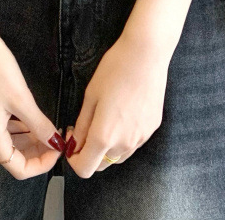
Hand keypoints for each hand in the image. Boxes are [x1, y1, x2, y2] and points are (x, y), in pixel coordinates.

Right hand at [0, 32, 65, 178]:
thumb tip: (56, 143)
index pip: (19, 169)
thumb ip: (40, 125)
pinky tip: (35, 117)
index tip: (60, 148)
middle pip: (15, 157)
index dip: (42, 164)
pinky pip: (6, 128)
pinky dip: (22, 127)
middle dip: (38, 151)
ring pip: (11, 142)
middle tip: (59, 137)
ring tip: (51, 128)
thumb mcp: (22, 100)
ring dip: (31, 139)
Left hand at [63, 34, 169, 177]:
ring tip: (105, 119)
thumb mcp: (90, 96)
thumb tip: (75, 144)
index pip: (85, 169)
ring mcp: (141, 138)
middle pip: (102, 165)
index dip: (73, 159)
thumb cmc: (115, 70)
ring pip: (118, 156)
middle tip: (85, 128)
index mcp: (104, 136)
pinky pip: (133, 143)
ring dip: (107, 148)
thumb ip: (82, 125)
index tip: (72, 141)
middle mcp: (124, 143)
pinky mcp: (152, 129)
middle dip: (89, 154)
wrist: (146, 55)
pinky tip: (122, 114)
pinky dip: (123, 138)